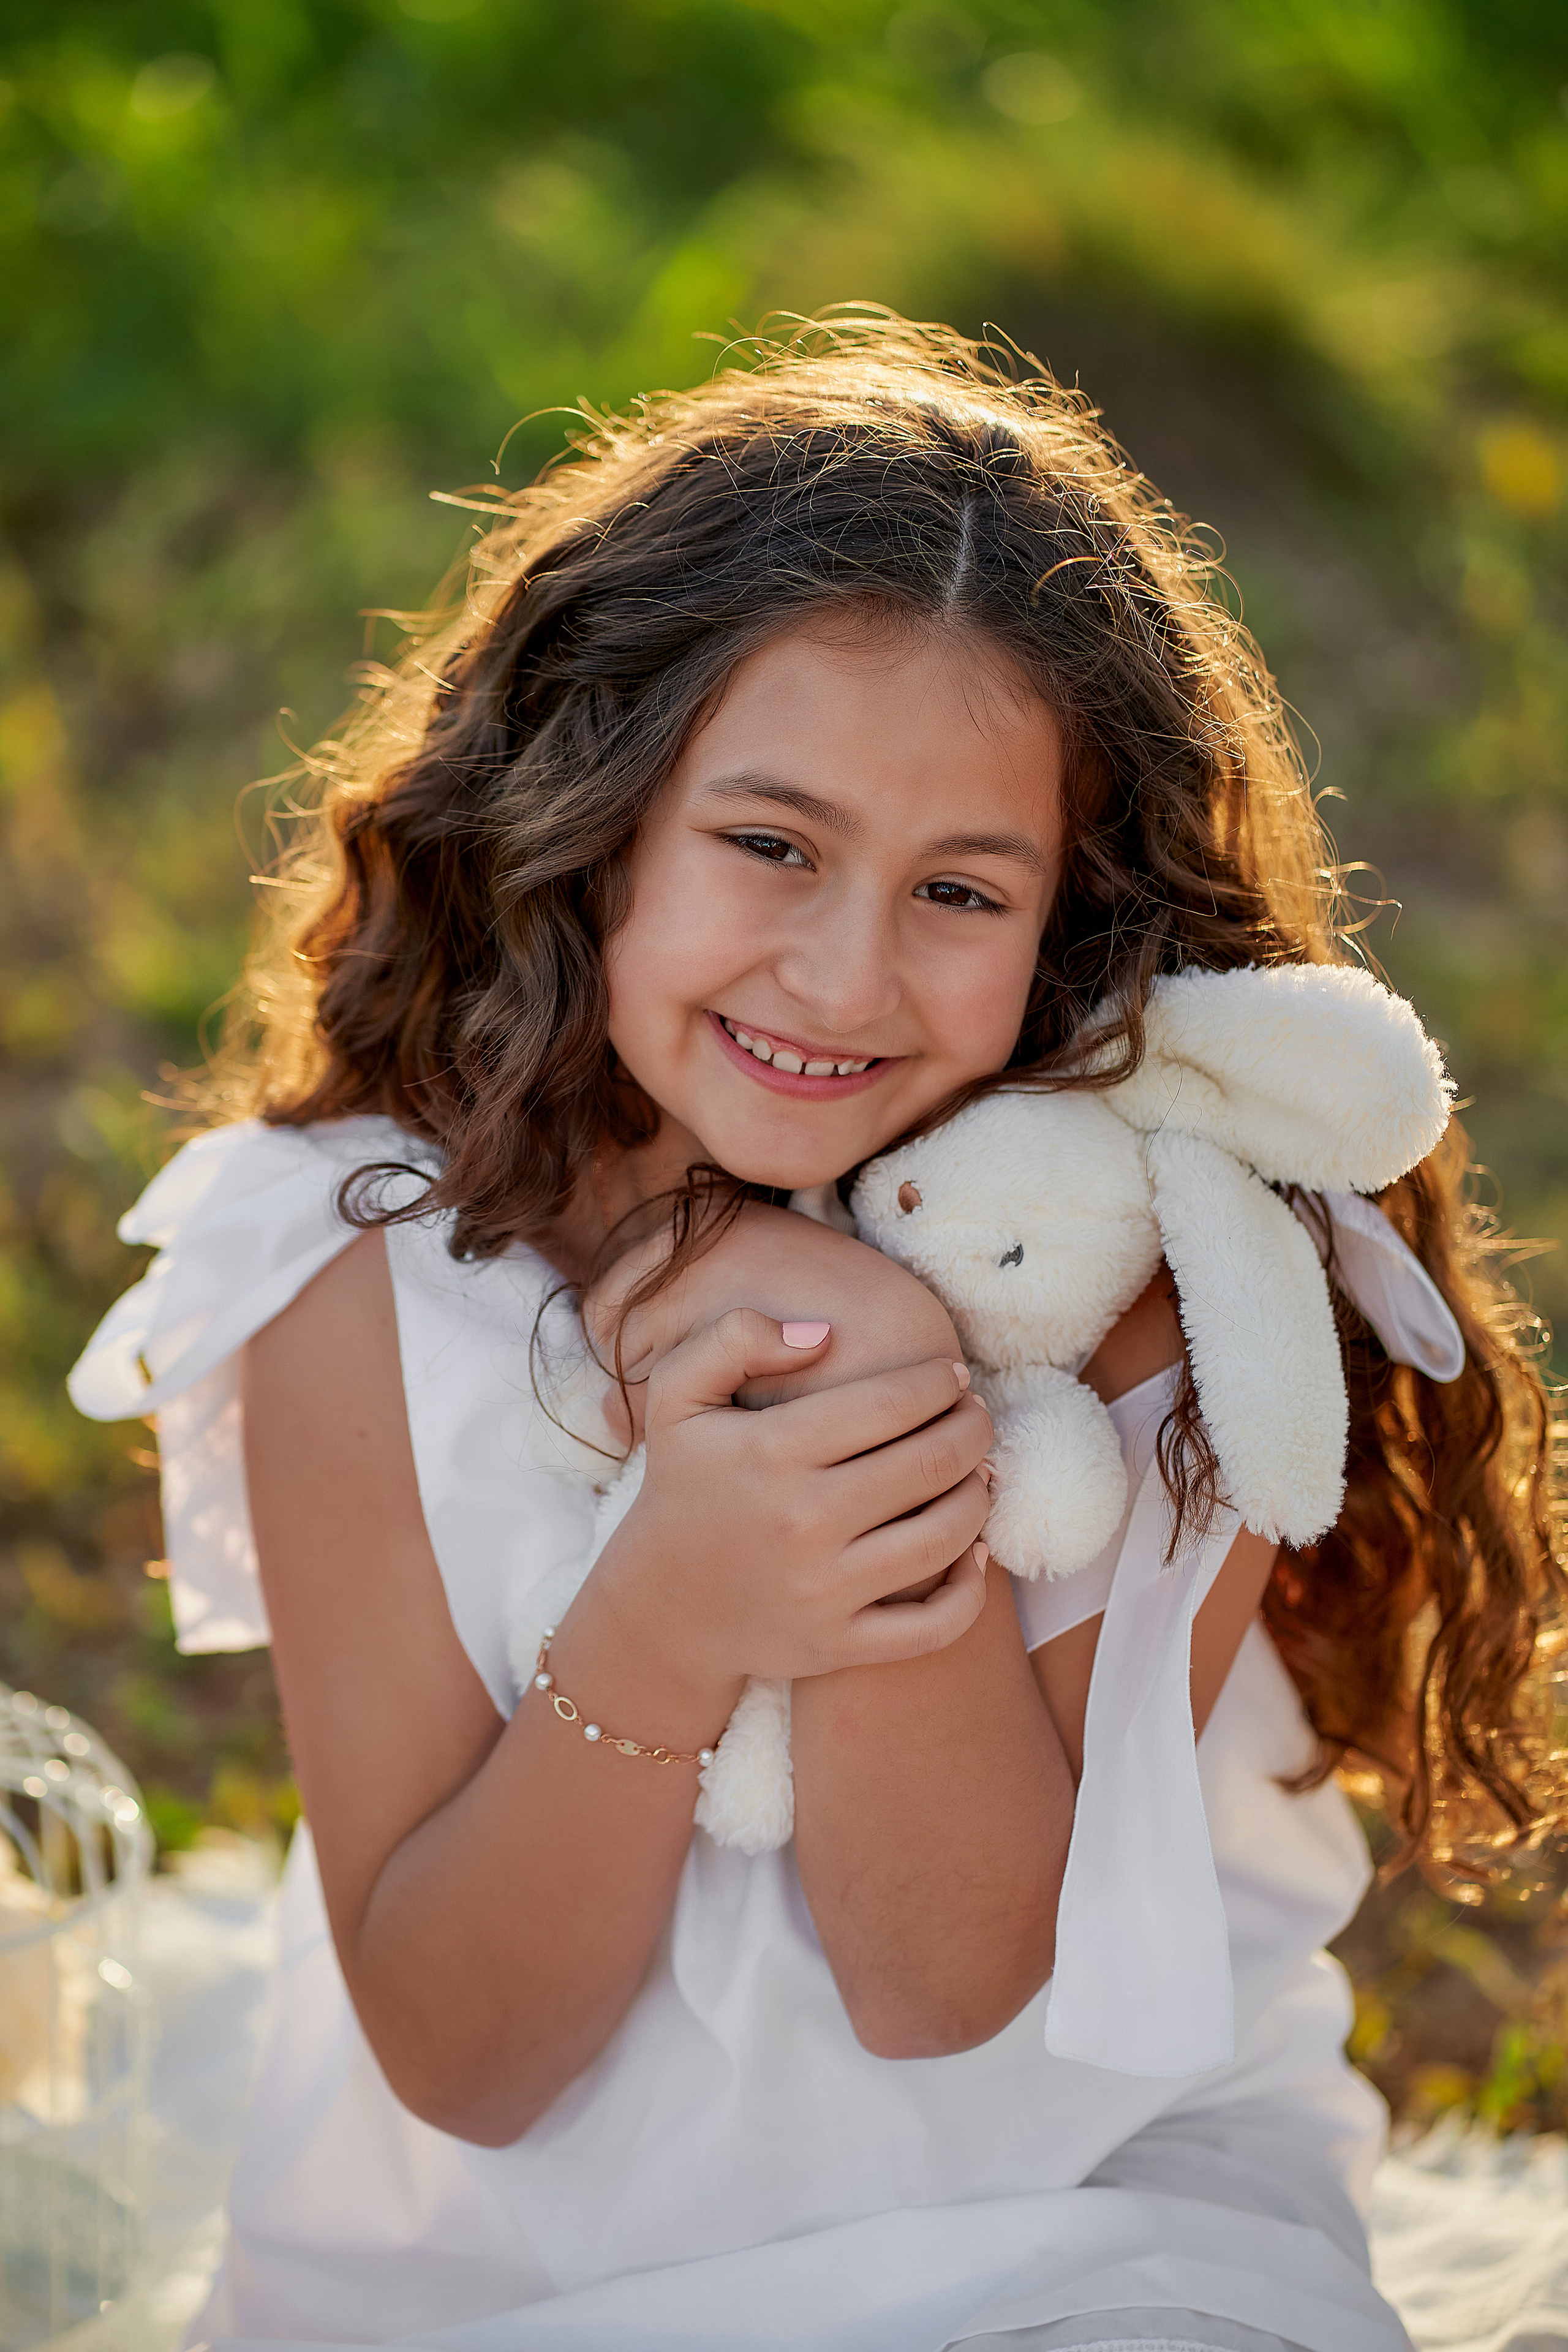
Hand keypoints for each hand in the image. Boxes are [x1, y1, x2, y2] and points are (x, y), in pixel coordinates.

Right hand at [592, 1310, 991, 1694]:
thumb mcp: (678, 1396)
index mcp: (771, 1451)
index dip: (939, 1381)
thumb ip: (734, 1338)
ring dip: (979, 1495)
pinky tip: (974, 1554)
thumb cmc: (685, 1486)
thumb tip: (822, 1333)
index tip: (951, 1376)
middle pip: (932, 1463)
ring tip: (978, 1473)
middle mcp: (801, 1519)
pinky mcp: (837, 1645)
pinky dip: (971, 1591)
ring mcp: (822, 1589)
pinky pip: (935, 1626)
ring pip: (945, 1536)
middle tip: (975, 1418)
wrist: (661, 1605)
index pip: (892, 1401)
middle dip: (972, 1430)